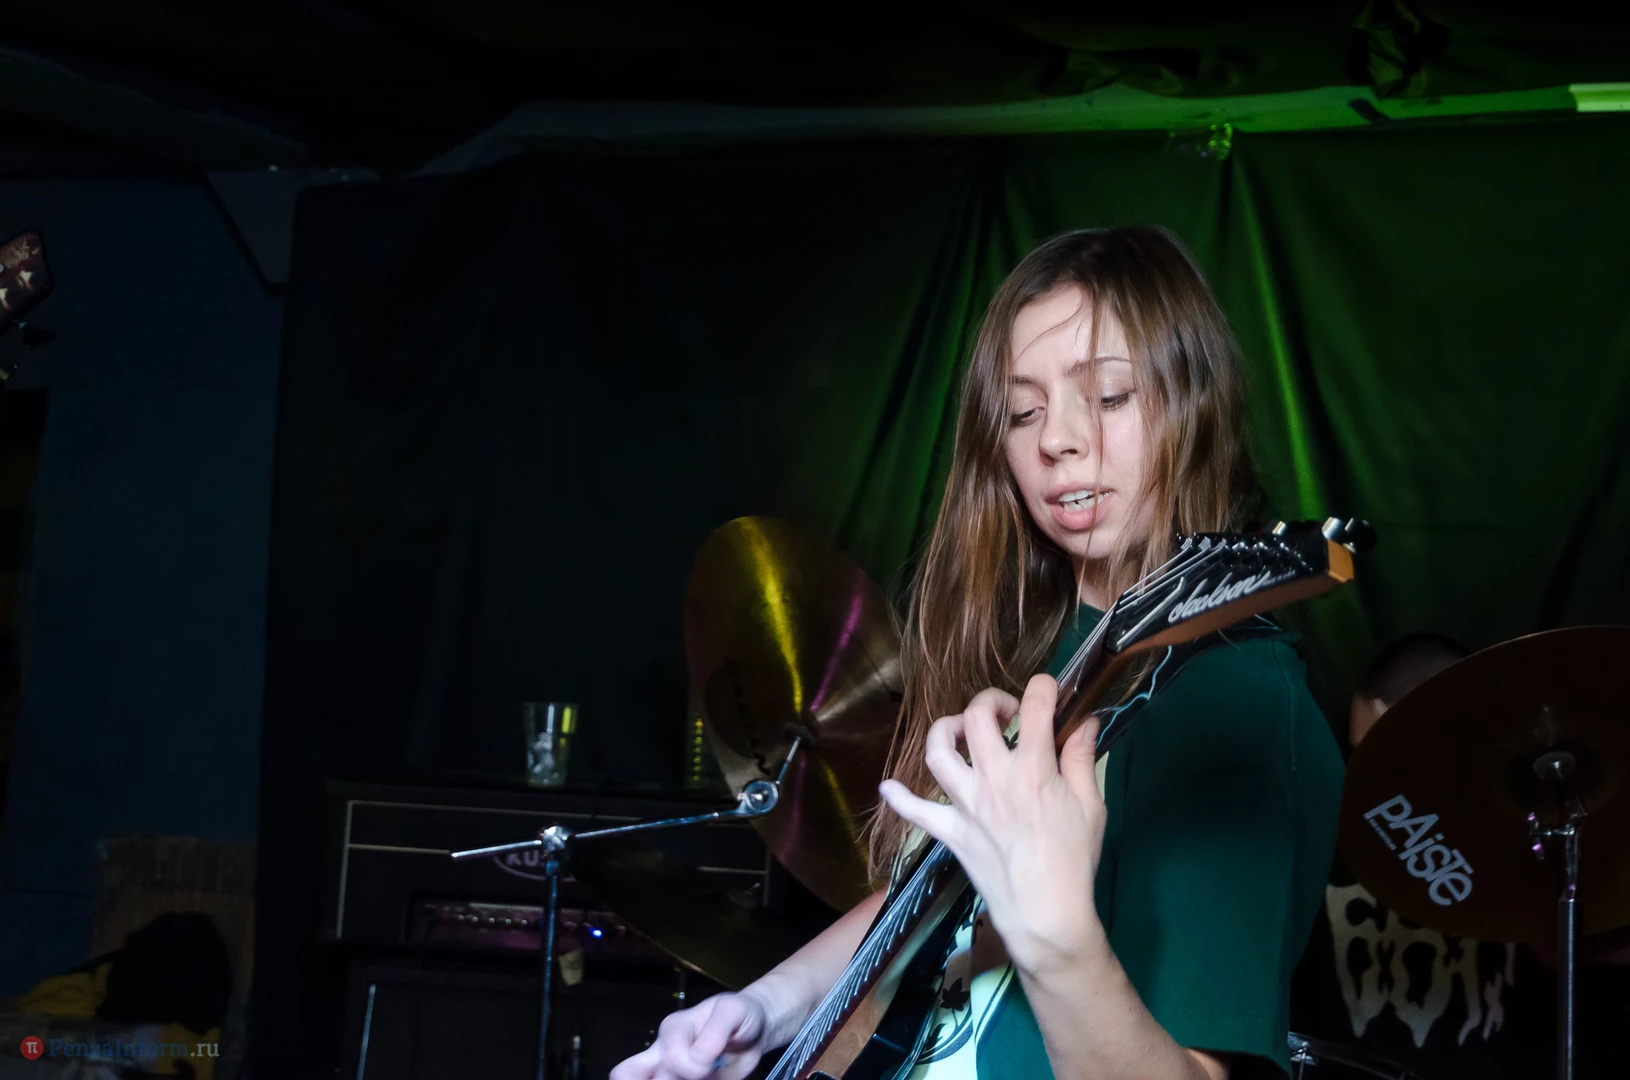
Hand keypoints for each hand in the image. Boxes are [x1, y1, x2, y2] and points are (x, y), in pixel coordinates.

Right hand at [610, 992, 767, 1079]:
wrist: (755, 1032)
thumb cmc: (740, 1015)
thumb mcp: (733, 1012)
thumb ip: (715, 1031)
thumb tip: (699, 1059)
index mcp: (673, 1031)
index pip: (668, 1057)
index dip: (690, 1067)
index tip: (710, 1066)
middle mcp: (664, 1054)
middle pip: (625, 1073)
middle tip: (687, 1078)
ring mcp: (673, 1073)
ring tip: (706, 1078)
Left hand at [877, 675, 1107, 976]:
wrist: (1045, 914)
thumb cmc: (1073, 860)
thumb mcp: (1091, 805)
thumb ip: (1082, 758)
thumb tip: (1083, 720)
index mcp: (1032, 769)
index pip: (1035, 707)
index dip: (1043, 687)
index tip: (1049, 692)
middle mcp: (992, 778)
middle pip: (976, 718)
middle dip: (991, 701)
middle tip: (1007, 713)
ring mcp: (965, 804)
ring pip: (937, 752)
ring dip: (945, 731)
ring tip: (962, 732)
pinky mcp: (950, 830)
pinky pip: (915, 812)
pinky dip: (899, 798)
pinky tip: (888, 787)